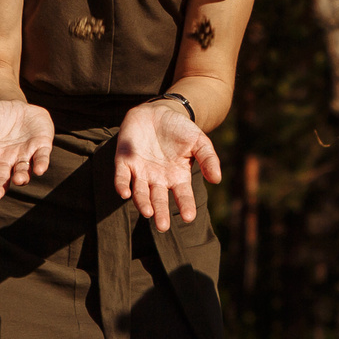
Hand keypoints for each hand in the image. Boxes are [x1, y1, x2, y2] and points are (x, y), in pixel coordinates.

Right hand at [0, 100, 54, 201]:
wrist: (15, 107)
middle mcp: (4, 161)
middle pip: (1, 177)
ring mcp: (23, 156)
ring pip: (22, 170)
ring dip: (21, 176)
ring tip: (18, 180)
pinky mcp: (41, 146)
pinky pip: (41, 157)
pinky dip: (41, 164)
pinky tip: (40, 170)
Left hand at [114, 98, 222, 224]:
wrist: (157, 111)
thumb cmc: (180, 129)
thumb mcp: (199, 141)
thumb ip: (208, 159)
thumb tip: (216, 179)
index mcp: (177, 177)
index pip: (182, 196)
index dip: (185, 206)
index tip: (189, 217)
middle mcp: (158, 179)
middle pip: (159, 200)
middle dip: (160, 213)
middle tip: (162, 226)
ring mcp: (141, 171)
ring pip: (140, 192)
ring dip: (142, 203)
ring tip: (148, 213)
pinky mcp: (125, 161)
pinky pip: (122, 176)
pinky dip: (122, 185)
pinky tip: (125, 193)